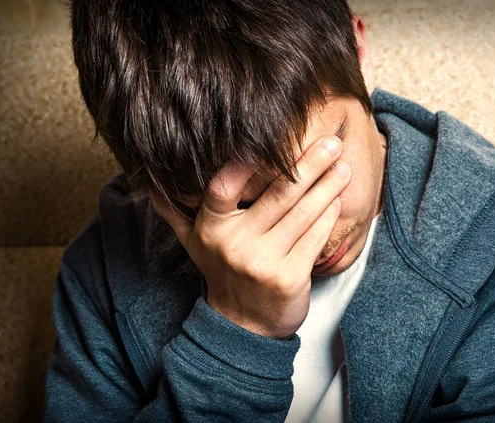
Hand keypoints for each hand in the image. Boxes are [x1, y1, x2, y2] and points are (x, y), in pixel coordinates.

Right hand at [150, 136, 350, 339]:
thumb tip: (150, 181)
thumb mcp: (194, 243)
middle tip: (331, 142)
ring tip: (344, 166)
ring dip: (327, 187)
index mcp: (211, 229)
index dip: (245, 161)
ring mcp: (264, 261)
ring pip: (302, 214)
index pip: (224, 187)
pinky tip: (339, 199)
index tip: (272, 135)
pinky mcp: (290, 277)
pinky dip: (329, 216)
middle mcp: (236, 244)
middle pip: (278, 195)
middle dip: (309, 165)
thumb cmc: (223, 272)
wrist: (243, 324)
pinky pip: (314, 238)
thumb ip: (175, 211)